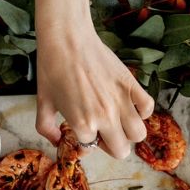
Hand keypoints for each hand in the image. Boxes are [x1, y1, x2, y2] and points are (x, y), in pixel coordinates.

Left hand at [36, 22, 152, 158]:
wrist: (67, 38)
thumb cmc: (52, 68)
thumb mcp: (42, 102)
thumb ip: (46, 128)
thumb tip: (57, 141)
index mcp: (82, 124)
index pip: (91, 149)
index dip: (85, 144)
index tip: (83, 135)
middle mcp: (105, 117)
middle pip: (121, 150)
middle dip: (110, 146)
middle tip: (102, 133)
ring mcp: (121, 101)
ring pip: (138, 134)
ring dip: (128, 133)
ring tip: (117, 122)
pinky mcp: (131, 85)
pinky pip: (147, 108)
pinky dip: (141, 111)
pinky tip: (129, 106)